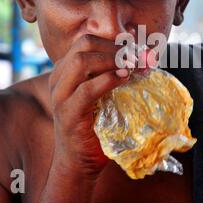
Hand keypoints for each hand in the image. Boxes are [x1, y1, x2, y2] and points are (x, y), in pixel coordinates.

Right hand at [48, 34, 133, 178]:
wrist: (80, 161)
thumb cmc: (97, 126)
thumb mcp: (104, 95)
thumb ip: (113, 75)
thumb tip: (143, 57)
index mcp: (66, 71)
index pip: (86, 42)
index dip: (113, 41)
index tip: (136, 48)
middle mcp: (59, 79)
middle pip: (83, 45)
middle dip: (114, 47)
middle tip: (137, 56)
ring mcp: (60, 96)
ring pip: (81, 61)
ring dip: (112, 59)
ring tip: (133, 65)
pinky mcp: (68, 113)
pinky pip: (87, 89)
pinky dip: (108, 80)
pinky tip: (124, 78)